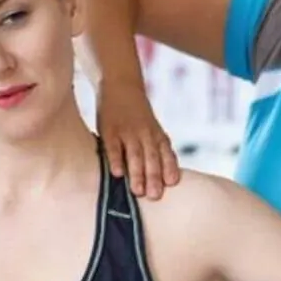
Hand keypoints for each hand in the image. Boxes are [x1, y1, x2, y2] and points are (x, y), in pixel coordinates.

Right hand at [96, 81, 180, 198]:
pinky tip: (116, 174)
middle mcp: (145, 135)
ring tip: (138, 192)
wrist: (122, 84)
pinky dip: (116, 160)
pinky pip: (113, 147)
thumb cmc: (138, 115)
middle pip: (151, 158)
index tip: (171, 184)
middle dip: (154, 177)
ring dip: (137, 174)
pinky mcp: (110, 131)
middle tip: (154, 196)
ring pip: (134, 155)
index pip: (166, 153)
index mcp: (157, 135)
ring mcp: (127, 132)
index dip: (169, 168)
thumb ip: (157, 149)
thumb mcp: (152, 128)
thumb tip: (164, 179)